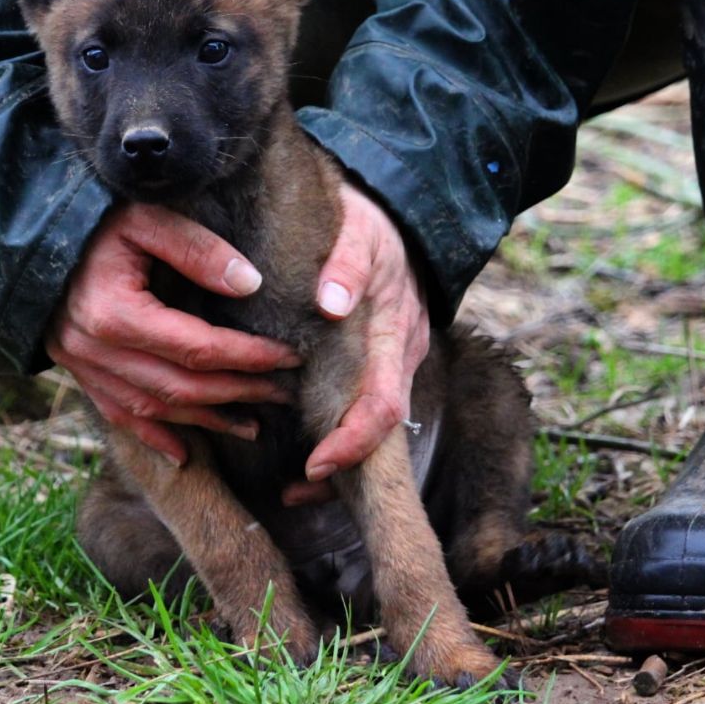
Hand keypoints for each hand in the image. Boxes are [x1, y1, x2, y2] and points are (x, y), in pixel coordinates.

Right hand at [46, 202, 299, 465]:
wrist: (35, 237)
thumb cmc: (97, 221)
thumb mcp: (147, 217)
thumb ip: (198, 249)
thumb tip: (250, 285)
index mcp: (115, 313)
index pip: (198, 348)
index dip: (248, 357)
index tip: (289, 357)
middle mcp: (95, 351)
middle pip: (181, 387)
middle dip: (238, 392)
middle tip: (283, 393)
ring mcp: (83, 368)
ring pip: (154, 410)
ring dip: (206, 422)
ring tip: (253, 426)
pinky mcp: (78, 373)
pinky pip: (120, 417)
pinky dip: (154, 438)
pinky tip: (185, 454)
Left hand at [281, 181, 428, 505]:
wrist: (408, 216)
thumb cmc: (374, 224)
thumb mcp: (360, 229)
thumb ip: (347, 263)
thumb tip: (330, 305)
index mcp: (393, 333)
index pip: (383, 404)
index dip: (353, 441)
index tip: (317, 465)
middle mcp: (400, 357)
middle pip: (384, 430)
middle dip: (347, 465)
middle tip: (299, 487)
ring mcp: (396, 361)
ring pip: (377, 424)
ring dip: (344, 458)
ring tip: (296, 486)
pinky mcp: (386, 360)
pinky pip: (370, 406)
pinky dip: (345, 435)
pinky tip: (311, 454)